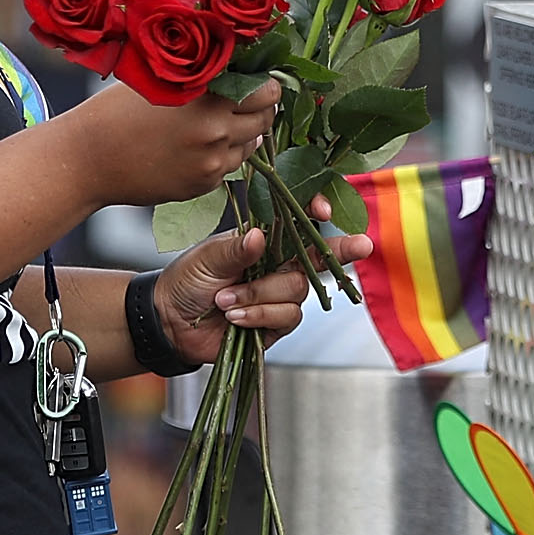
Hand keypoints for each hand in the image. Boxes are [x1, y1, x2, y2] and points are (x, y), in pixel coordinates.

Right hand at [64, 78, 281, 206]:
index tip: (260, 80)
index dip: (265, 85)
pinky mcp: (202, 185)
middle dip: (260, 108)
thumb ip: (201, 75)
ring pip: (250, 145)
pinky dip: (222, 155)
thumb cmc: (116, 112)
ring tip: (220, 121)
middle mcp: (215, 134)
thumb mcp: (159, 81)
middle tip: (248, 99)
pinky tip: (199, 144)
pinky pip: (228, 166)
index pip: (264, 92)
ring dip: (243, 133)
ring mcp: (211, 164)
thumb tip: (238, 62)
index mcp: (206, 101)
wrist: (87, 159)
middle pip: (264, 120)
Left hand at [150, 201, 378, 363]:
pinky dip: (259, 315)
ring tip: (227, 300)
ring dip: (261, 295)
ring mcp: (279, 295)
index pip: (299, 223)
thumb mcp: (208, 257)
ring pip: (297, 291)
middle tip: (363, 245)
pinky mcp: (276, 324)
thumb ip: (236, 248)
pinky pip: (286, 317)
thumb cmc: (187, 280)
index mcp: (264, 240)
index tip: (326, 210)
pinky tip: (236, 316)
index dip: (316, 214)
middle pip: (318, 257)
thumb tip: (260, 236)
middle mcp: (278, 265)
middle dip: (341, 250)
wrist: (170, 321)